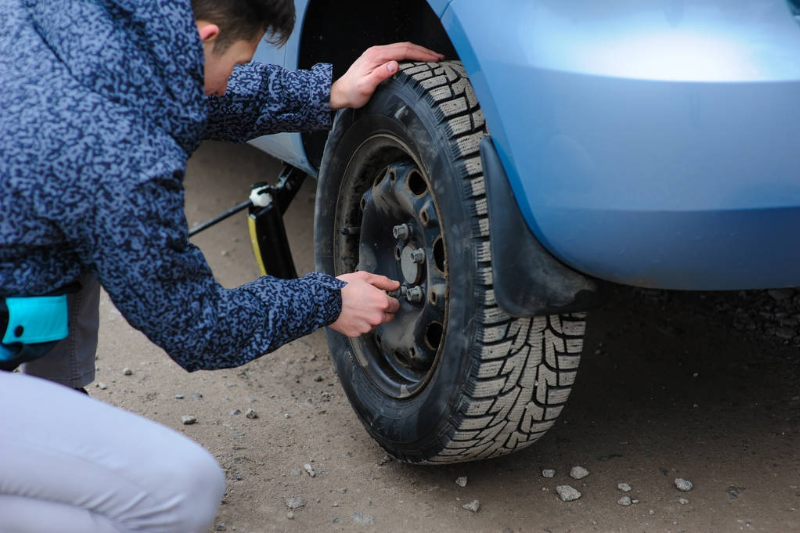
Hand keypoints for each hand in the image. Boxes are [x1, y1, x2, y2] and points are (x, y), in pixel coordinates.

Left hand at [330, 42, 444, 109]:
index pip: (404, 50)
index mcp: (377, 56)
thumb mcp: (366, 86)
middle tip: (439, 58)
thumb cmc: (353, 92)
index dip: (421, 54)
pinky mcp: (377, 58)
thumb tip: (395, 65)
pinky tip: (417, 60)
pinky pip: (397, 52)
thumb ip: (380, 74)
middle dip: (424, 51)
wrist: (340, 92)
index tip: (434, 59)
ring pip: (402, 48)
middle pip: (405, 46)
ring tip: (432, 58)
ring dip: (418, 52)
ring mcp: (377, 54)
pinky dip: (410, 55)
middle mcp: (377, 51)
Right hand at [330, 271, 400, 336]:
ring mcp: (367, 327)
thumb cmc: (343, 287)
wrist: (324, 300)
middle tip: (369, 303)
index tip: (382, 298)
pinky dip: (359, 323)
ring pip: (374, 323)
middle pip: (388, 317)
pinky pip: (362, 329)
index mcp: (382, 302)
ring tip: (357, 308)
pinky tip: (351, 315)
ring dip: (370, 318)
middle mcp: (377, 317)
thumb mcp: (364, 277)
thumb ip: (383, 281)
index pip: (396, 306)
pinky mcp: (356, 333)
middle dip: (382, 311)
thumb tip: (395, 285)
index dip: (390, 301)